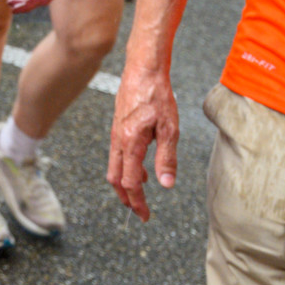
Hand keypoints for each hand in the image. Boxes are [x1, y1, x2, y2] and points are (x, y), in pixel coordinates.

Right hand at [107, 59, 179, 220]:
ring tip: (139, 195)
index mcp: (130, 143)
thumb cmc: (157, 95)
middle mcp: (118, 140)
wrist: (143, 69)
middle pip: (116, 179)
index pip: (131, 182)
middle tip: (140, 212)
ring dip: (125, 185)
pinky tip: (141, 170)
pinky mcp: (118, 127)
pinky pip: (117, 155)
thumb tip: (166, 184)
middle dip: (127, 198)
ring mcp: (116, 133)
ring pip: (114, 167)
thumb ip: (166, 158)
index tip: (146, 215)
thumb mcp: (169, 129)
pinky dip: (126, 169)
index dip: (138, 201)